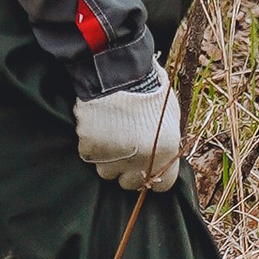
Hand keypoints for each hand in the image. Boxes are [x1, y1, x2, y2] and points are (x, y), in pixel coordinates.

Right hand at [76, 66, 184, 193]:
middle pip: (129, 183)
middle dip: (126, 170)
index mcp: (165, 153)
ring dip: (106, 159)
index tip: (145, 167)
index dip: (151, 176)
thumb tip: (160, 157)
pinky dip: (91, 145)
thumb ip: (166, 141)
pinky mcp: (90, 149)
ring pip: (106, 172)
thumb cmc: (148, 90)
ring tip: (109, 133)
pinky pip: (89, 157)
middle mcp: (140, 161)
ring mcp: (113, 157)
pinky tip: (97, 126)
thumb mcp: (169, 116)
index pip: (161, 186)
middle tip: (123, 148)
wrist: (118, 72)